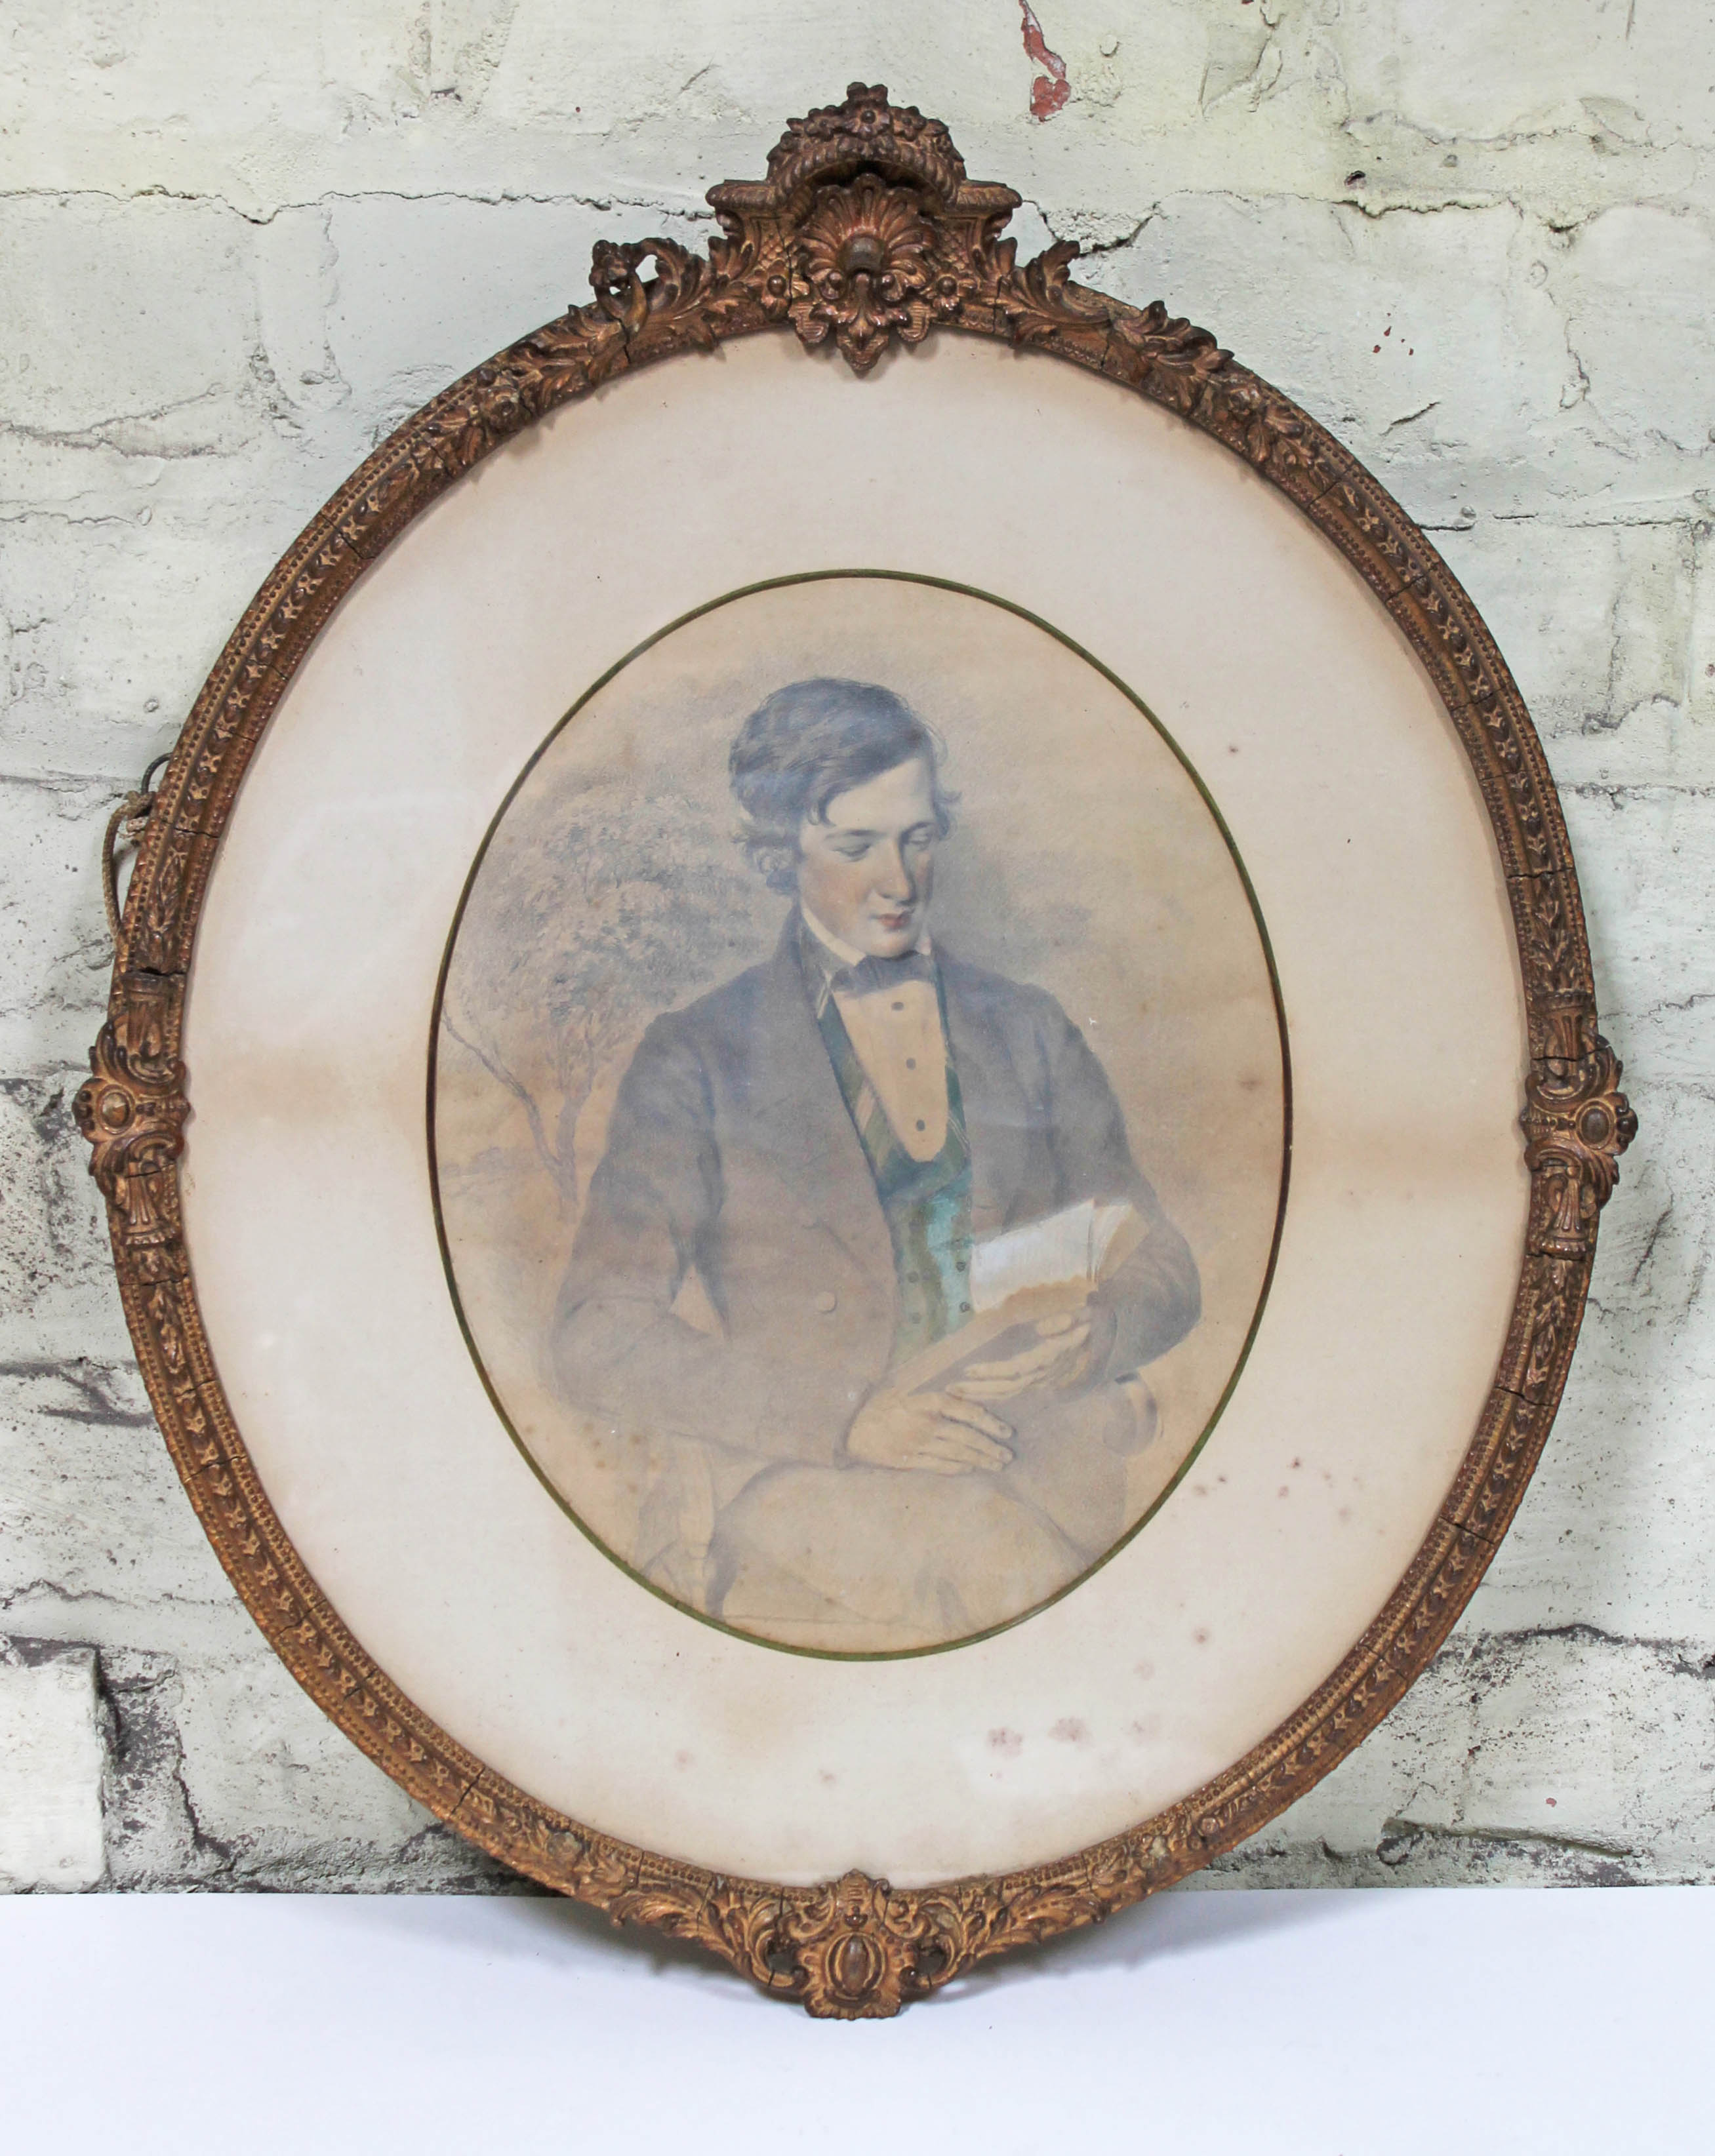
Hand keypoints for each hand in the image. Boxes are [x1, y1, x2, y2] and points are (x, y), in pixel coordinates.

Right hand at [845, 1387, 1013, 1474]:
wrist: (849, 1426)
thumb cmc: (879, 1403)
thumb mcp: (905, 1386)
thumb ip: (931, 1387)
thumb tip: (960, 1384)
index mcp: (927, 1401)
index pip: (967, 1411)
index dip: (989, 1422)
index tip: (1006, 1431)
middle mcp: (926, 1424)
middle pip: (967, 1437)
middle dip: (990, 1447)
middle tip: (1008, 1456)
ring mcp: (917, 1444)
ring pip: (957, 1454)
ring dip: (980, 1460)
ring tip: (997, 1465)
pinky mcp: (909, 1460)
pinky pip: (939, 1466)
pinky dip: (958, 1469)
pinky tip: (971, 1469)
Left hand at [950, 1310, 1096, 1402]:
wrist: (1103, 1340)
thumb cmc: (1087, 1323)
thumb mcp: (1079, 1317)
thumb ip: (1062, 1323)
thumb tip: (1051, 1325)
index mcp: (1047, 1358)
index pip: (1014, 1369)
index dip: (991, 1371)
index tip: (969, 1370)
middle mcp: (1041, 1374)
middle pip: (1004, 1388)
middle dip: (977, 1390)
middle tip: (950, 1389)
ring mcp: (1039, 1380)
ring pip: (1006, 1393)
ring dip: (980, 1394)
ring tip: (955, 1393)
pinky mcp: (1037, 1381)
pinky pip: (1011, 1392)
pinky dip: (991, 1395)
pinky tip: (974, 1394)